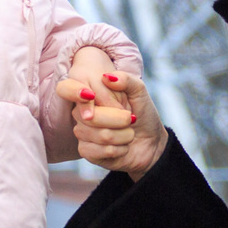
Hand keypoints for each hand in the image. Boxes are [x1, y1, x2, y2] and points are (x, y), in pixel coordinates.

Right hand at [56, 65, 167, 179]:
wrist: (151, 140)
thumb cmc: (142, 114)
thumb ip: (126, 80)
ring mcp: (81, 132)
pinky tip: (123, 147)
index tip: (91, 95)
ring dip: (124, 136)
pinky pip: (98, 151)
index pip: (75, 92)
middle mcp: (81, 113)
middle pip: (92, 117)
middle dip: (120, 120)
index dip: (80, 94)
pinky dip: (119, 150)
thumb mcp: (139, 92)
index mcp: (90, 95)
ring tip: (129, 134)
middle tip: (131, 119)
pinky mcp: (86, 151)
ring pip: (101, 135)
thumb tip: (107, 77)